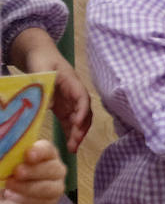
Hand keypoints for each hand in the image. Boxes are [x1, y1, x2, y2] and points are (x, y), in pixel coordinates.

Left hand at [0, 140, 65, 203]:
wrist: (3, 198)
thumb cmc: (6, 175)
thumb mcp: (6, 165)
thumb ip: (8, 159)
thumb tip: (3, 154)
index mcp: (45, 154)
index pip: (47, 149)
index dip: (40, 151)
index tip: (28, 154)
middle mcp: (55, 169)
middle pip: (52, 168)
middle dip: (34, 170)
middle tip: (17, 171)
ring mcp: (54, 187)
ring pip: (49, 187)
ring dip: (28, 187)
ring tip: (9, 185)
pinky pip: (41, 202)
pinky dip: (25, 199)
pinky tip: (11, 196)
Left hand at [9, 29, 91, 151]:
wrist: (40, 54)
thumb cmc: (42, 59)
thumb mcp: (42, 70)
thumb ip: (47, 85)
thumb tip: (51, 106)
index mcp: (73, 83)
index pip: (83, 99)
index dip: (82, 112)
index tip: (77, 124)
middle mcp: (75, 94)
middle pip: (84, 113)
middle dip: (82, 129)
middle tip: (75, 144)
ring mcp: (69, 102)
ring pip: (78, 120)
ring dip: (77, 134)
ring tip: (72, 149)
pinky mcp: (62, 107)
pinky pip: (69, 122)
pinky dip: (69, 133)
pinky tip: (68, 145)